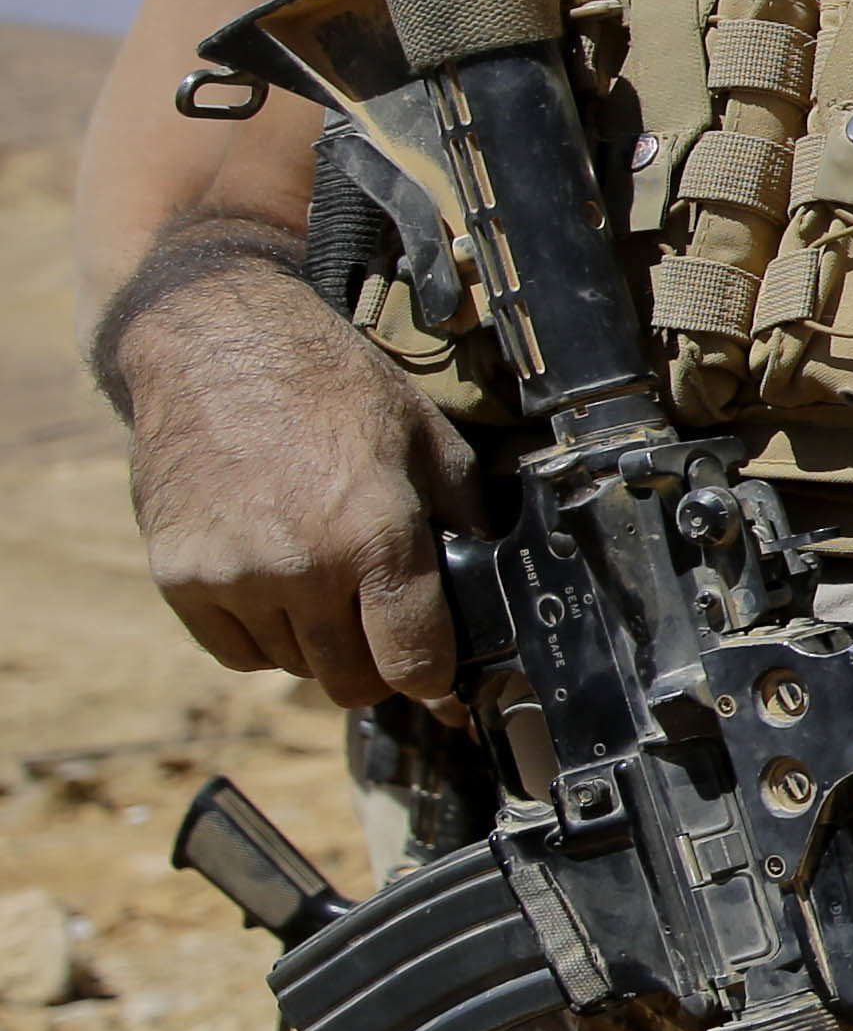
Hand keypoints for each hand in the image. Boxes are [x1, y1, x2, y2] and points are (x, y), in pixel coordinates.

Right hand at [117, 237, 477, 709]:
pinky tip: (278, 589)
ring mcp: (234, 576)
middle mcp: (302, 566)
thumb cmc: (331, 386)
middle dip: (377, 665)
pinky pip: (234, 651)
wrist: (216, 346)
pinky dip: (261, 637)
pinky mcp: (179, 577)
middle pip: (350, 680)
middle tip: (381, 628)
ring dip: (317, 645)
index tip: (440, 684)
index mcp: (375, 534)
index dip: (434, 681)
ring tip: (325, 586)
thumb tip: (493, 588)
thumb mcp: (428, 439)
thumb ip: (465, 520)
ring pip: (293, 667)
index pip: (412, 662)